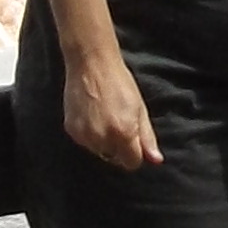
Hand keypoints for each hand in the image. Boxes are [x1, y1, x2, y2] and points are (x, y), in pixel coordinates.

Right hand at [58, 49, 159, 173]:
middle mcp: (103, 138)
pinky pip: (85, 142)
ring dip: (103, 142)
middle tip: (118, 123)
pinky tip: (92, 116)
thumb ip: (147, 137)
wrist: (92, 64)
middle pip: (114, 158)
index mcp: (124, 133)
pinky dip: (89, 135)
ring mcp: (85, 135)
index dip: (134, 154)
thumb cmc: (119, 82)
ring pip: (99, 151)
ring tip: (104, 117)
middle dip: (119, 148)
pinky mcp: (71, 130)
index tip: (133, 142)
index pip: (131, 163)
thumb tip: (156, 160)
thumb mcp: (140, 109)